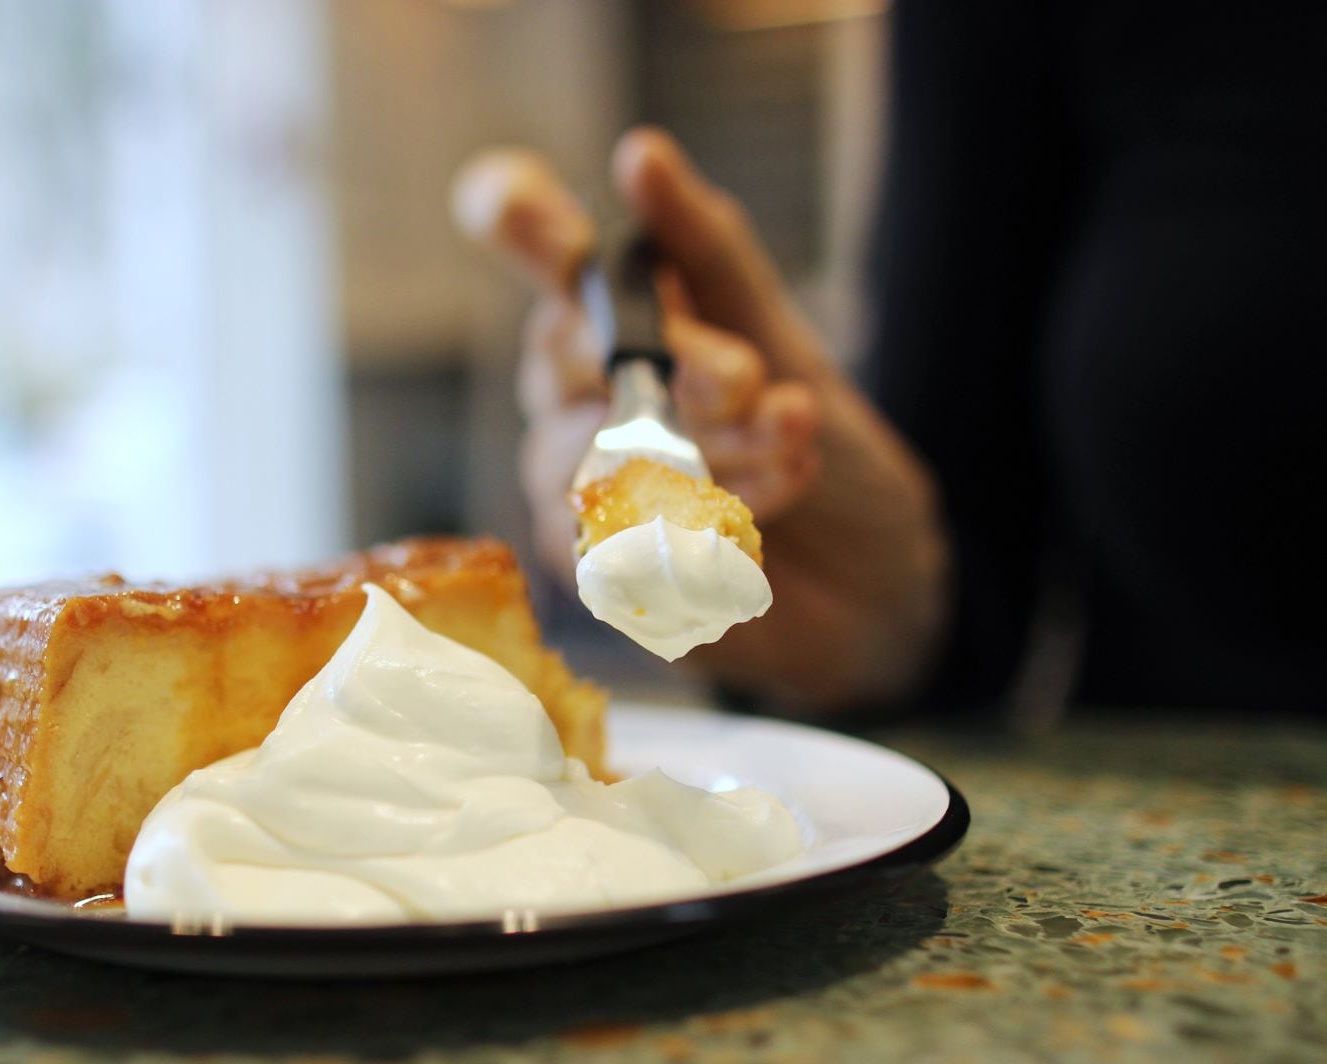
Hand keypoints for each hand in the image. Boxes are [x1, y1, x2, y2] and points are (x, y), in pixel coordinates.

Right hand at [454, 129, 949, 712]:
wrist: (877, 577)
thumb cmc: (818, 449)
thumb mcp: (781, 336)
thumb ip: (706, 252)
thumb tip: (640, 155)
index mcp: (608, 322)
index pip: (535, 256)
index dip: (519, 223)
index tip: (517, 201)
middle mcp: (572, 399)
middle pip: (567, 356)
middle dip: (677, 363)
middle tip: (753, 380)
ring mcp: (573, 487)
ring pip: (601, 450)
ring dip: (719, 448)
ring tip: (794, 442)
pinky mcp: (596, 572)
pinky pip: (625, 532)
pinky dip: (719, 514)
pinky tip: (781, 504)